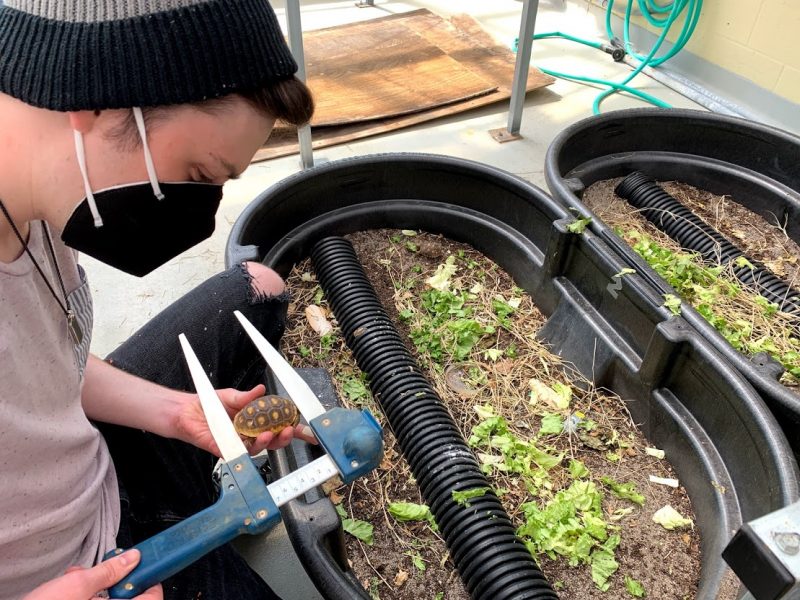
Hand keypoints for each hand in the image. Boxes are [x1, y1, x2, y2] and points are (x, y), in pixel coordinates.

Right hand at [22, 549, 161, 599]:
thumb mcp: (79, 584)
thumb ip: (109, 570)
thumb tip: (133, 558)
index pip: (152, 598)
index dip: (150, 579)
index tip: (145, 566)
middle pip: (130, 597)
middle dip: (118, 579)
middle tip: (107, 567)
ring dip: (98, 586)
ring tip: (79, 577)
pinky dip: (87, 595)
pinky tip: (70, 587)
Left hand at [173, 384, 317, 456]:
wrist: (187, 410)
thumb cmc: (210, 404)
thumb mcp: (233, 396)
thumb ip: (248, 396)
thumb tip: (262, 390)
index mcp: (255, 423)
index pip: (278, 427)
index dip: (294, 430)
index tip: (309, 431)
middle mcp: (249, 435)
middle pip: (273, 441)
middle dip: (285, 438)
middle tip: (290, 430)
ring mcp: (238, 444)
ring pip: (259, 449)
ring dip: (268, 442)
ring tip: (269, 434)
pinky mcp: (224, 450)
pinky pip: (239, 452)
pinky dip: (247, 447)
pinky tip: (254, 440)